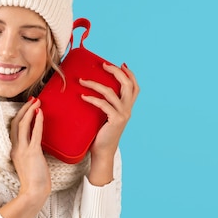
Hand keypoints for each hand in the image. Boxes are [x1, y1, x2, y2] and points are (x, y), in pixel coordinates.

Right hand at [9, 97, 50, 198]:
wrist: (33, 193)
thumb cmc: (34, 181)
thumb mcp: (30, 163)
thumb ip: (31, 152)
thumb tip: (38, 144)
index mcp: (14, 150)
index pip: (14, 128)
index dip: (20, 115)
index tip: (27, 107)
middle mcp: (16, 148)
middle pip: (16, 123)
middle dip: (24, 109)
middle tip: (32, 100)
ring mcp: (23, 150)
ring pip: (23, 125)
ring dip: (30, 111)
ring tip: (37, 102)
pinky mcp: (32, 153)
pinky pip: (35, 133)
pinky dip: (37, 121)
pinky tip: (41, 113)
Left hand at [79, 63, 138, 183]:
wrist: (102, 152)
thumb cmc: (100, 134)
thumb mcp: (106, 116)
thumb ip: (105, 105)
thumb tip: (92, 90)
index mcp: (127, 107)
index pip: (134, 87)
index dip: (130, 74)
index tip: (121, 64)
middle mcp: (128, 109)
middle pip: (128, 85)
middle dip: (116, 72)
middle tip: (103, 65)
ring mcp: (122, 115)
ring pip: (112, 93)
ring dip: (96, 84)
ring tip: (83, 81)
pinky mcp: (115, 120)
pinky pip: (104, 105)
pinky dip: (93, 98)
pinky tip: (83, 96)